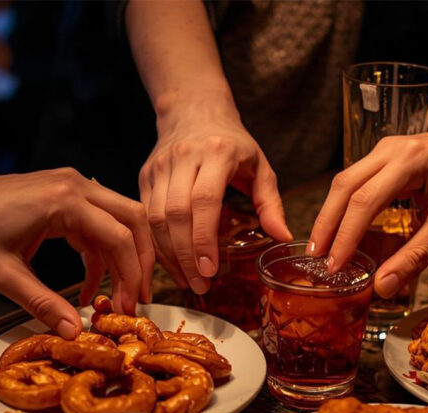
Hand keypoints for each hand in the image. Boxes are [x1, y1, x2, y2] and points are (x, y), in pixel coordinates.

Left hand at [0, 168, 153, 337]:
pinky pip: (95, 224)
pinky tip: (88, 287)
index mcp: (64, 199)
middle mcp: (74, 185)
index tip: (128, 309)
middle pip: (132, 220)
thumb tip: (75, 332)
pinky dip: (99, 254)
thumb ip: (43, 303)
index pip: (120, 237)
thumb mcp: (1, 275)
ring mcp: (68, 186)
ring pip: (118, 220)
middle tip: (138, 299)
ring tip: (117, 297)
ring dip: (123, 258)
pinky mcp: (59, 195)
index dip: (132, 276)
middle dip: (141, 262)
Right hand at [138, 101, 290, 293]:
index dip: (204, 238)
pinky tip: (172, 264)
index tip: (209, 270)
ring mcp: (159, 167)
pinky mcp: (145, 176)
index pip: (204, 200)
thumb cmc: (232, 143)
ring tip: (187, 280)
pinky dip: (157, 244)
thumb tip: (283, 237)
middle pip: (176, 214)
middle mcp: (183, 158)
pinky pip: (147, 217)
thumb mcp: (259, 166)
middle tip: (200, 285)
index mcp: (216, 153)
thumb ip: (270, 203)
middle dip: (186, 255)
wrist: (193, 111)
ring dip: (169, 255)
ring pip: (156, 218)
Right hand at [308, 122, 427, 297]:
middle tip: (314, 260)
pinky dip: (347, 206)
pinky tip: (344, 228)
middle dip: (326, 225)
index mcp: (409, 160)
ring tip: (323, 248)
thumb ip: (417, 255)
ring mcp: (388, 149)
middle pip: (343, 187)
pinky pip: (360, 180)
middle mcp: (391, 149)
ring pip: (347, 181)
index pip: (363, 202)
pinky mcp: (391, 156)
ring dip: (332, 214)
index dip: (344, 238)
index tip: (333, 267)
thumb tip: (384, 286)